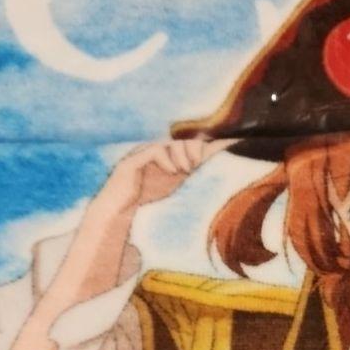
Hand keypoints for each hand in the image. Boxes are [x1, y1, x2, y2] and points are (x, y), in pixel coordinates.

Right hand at [98, 138, 223, 213]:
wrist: (119, 209)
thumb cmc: (148, 197)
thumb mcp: (176, 187)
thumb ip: (192, 178)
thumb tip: (215, 176)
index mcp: (172, 157)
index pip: (195, 145)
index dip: (212, 144)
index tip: (230, 145)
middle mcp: (160, 151)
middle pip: (184, 140)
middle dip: (195, 149)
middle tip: (197, 166)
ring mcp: (146, 153)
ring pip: (171, 143)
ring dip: (182, 155)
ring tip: (185, 170)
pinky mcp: (134, 160)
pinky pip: (155, 150)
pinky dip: (167, 159)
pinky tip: (172, 172)